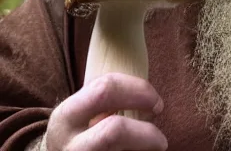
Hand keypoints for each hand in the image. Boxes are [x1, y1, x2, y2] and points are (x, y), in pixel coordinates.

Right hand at [46, 73, 167, 150]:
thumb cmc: (82, 128)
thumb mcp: (85, 108)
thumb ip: (111, 96)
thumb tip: (152, 90)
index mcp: (67, 114)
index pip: (105, 89)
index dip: (140, 91)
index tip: (158, 102)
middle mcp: (68, 143)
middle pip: (113, 132)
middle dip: (146, 134)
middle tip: (161, 140)